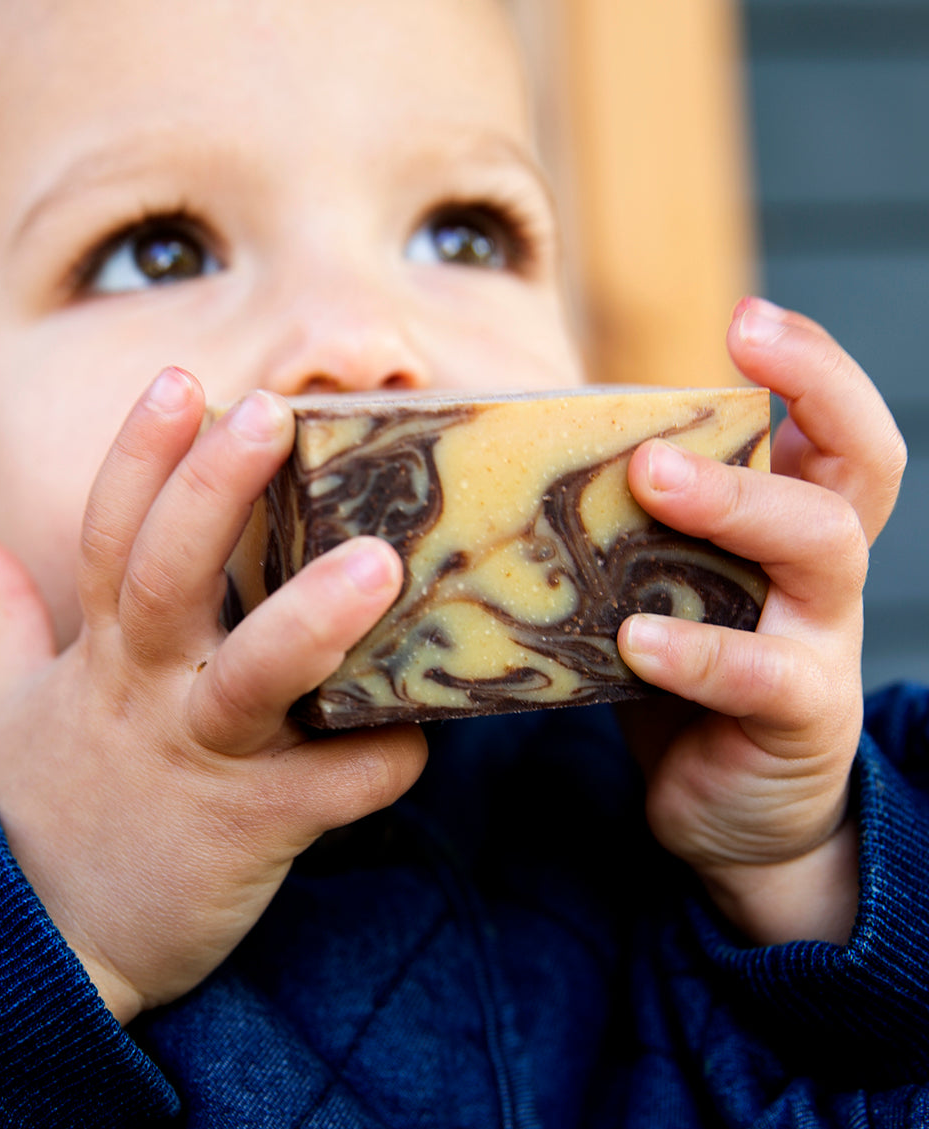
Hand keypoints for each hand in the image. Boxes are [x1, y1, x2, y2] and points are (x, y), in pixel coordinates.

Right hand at [0, 368, 426, 1023]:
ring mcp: (200, 759)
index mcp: (103, 657)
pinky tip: (423, 735)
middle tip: (270, 411)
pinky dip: (384, 761)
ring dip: (312, 622)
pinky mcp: (252, 828)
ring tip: (377, 563)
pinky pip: (333, 788)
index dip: (139, 456)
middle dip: (212, 490)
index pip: (107, 535)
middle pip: (169, 576)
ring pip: (252, 679)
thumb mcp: (12, 709)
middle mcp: (148, 694)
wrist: (51, 950)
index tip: (182, 382)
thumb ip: (7, 619)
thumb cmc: (50, 810)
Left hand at [616, 298, 906, 944]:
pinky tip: (637, 642)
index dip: (814, 366)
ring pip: (822, 549)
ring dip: (736, 505)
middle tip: (687, 383)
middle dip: (799, 403)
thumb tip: (519, 452)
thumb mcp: (666, 583)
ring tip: (652, 480)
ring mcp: (820, 641)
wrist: (724, 803)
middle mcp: (822, 572)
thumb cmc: (682, 673)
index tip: (747, 320)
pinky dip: (698, 652)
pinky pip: (762, 674)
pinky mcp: (800, 715)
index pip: (839, 428)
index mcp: (792, 524)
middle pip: (856, 469)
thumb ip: (633, 525)